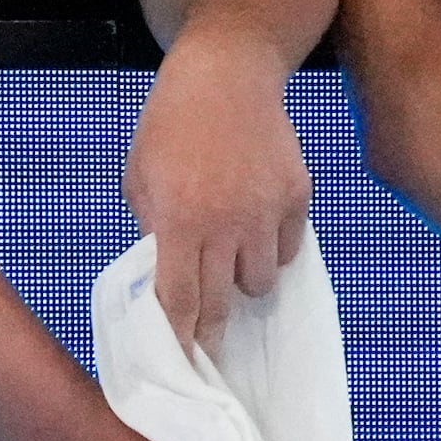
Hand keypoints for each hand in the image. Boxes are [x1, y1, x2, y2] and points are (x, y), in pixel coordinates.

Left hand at [125, 41, 311, 354]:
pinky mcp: (299, 197)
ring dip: (244, 280)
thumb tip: (170, 275)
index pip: (180, 299)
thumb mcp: (141, 178)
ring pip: (262, 281)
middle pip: (223, 301)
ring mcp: (269, 211)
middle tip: (208, 343)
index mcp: (181, 220)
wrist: (226, 76)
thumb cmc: (169, 125)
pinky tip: (256, 226)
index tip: (180, 365)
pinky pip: (288, 247)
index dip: (179, 338)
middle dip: (213, 327)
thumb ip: (155, 230)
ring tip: (230, 259)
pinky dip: (272, 248)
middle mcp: (229, 224)